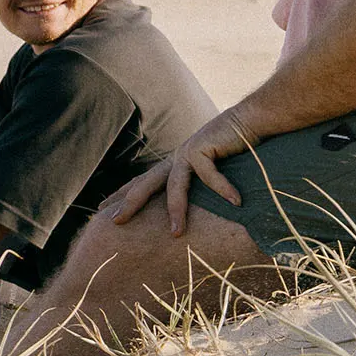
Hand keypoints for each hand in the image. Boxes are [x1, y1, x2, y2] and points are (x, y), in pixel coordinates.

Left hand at [103, 107, 250, 236]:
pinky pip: (209, 176)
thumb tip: (197, 220)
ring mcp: (187, 152)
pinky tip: (236, 202)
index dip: (124, 197)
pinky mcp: (201, 148)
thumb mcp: (216, 175)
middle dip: (128, 203)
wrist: (251, 122)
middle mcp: (176, 158)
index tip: (104, 211)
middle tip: (114, 223)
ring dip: (175, 211)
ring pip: (173, 186)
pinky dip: (223, 190)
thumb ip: (203, 192)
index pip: (143, 183)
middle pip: (145, 184)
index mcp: (175, 165)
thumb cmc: (238, 152)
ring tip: (177, 233)